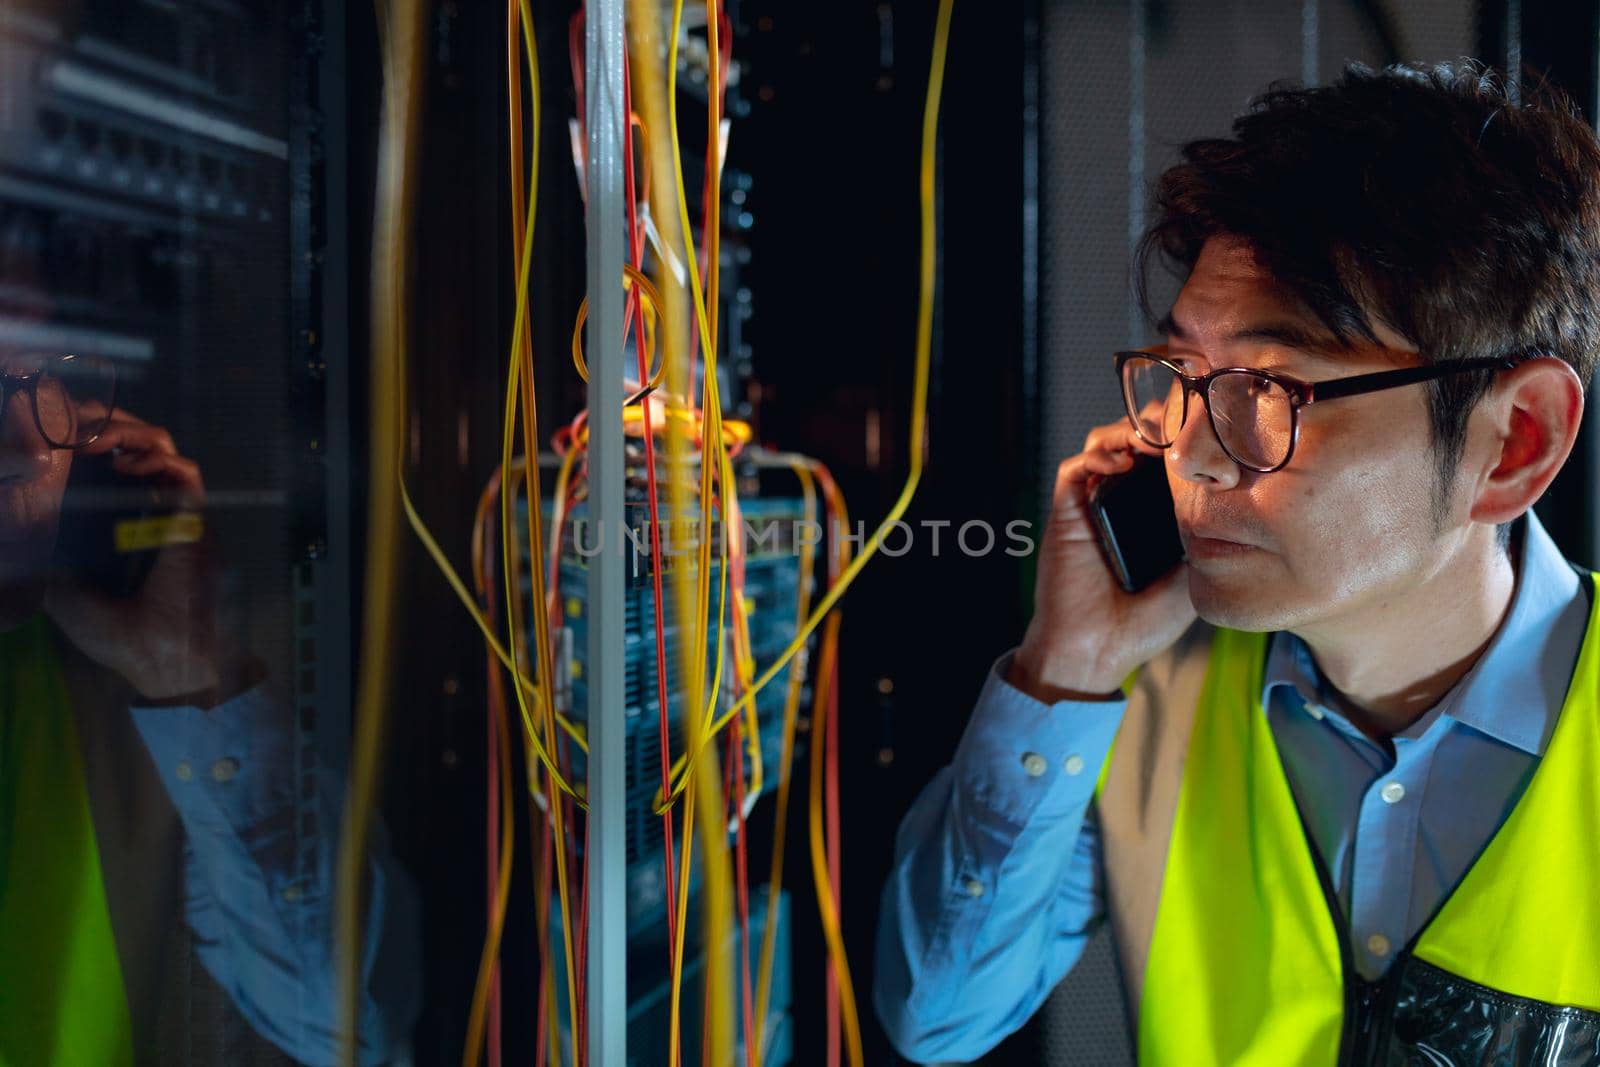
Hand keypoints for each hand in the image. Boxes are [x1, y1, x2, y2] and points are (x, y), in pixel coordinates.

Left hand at [43, 409, 224, 702]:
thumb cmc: (124, 639)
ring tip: (94, 439)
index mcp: (126, 525)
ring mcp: (178, 512)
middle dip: (106, 422)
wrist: (166, 664)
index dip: (91, 439)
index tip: (60, 433)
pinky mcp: (196, 520)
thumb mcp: (66, 598)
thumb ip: (49, 569)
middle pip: (137, 443)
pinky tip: (123, 463)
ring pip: (162, 446)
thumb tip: (20, 547)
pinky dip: (155, 458)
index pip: (113, 463)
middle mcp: (154, 511)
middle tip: (73, 421)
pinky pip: (184, 471)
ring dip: (128, 431)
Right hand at [1010, 416, 1196, 699]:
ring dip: (1128, 431)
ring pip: (1105, 443)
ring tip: (1154, 439)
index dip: (1188, 437)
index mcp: (1154, 512)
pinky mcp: (1066, 511)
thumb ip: (1212, 540)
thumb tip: (1243, 503)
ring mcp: (1093, 503)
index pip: (1170, 457)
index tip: (1214, 434)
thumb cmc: (1145, 623)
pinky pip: (1075, 468)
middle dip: (1161, 424)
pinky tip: (1122, 461)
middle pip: (1137, 438)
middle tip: (1185, 425)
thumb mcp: (1197, 577)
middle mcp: (1123, 500)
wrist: (1099, 650)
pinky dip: (1096, 454)